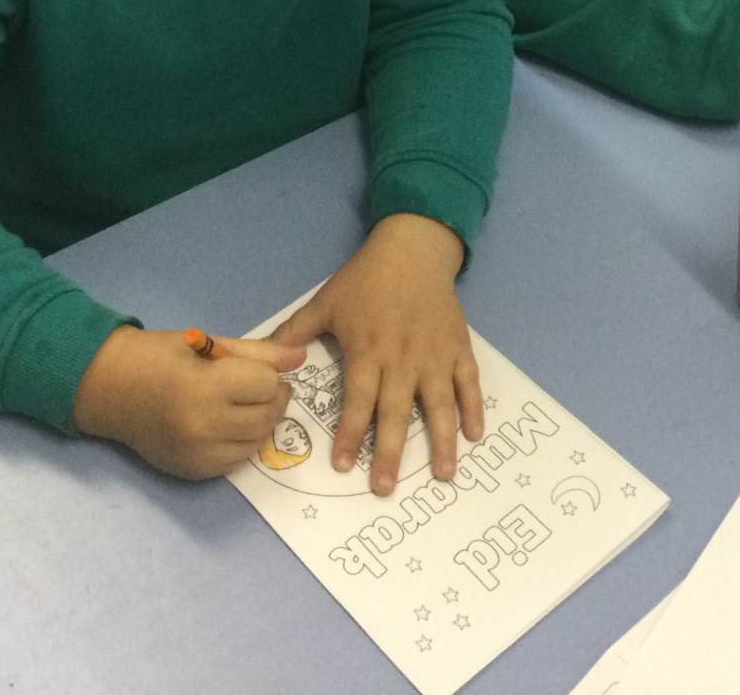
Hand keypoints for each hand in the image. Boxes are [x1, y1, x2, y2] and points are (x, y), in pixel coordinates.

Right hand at [72, 326, 304, 479]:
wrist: (111, 388)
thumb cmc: (160, 357)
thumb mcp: (209, 343)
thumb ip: (259, 353)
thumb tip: (300, 357)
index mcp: (205, 386)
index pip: (267, 385)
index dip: (266, 375)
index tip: (253, 369)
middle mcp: (203, 426)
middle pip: (267, 416)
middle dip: (271, 398)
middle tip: (255, 386)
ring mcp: (198, 454)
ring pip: (258, 441)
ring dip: (260, 422)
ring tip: (242, 404)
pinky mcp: (194, 472)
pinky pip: (238, 461)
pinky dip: (242, 443)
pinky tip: (227, 425)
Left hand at [271, 213, 482, 495]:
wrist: (413, 250)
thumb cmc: (365, 280)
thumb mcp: (325, 302)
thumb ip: (295, 333)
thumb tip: (265, 359)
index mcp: (368, 350)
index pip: (358, 400)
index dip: (350, 434)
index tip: (343, 466)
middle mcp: (402, 358)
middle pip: (396, 412)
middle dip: (389, 452)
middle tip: (384, 488)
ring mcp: (434, 354)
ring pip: (439, 404)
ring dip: (442, 440)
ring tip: (444, 475)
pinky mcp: (458, 347)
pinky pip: (468, 383)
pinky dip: (473, 408)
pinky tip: (474, 435)